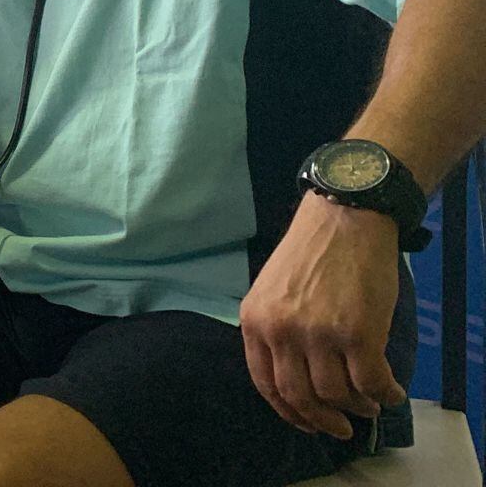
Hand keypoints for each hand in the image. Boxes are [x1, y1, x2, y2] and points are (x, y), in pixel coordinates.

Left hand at [239, 194, 406, 438]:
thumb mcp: (273, 290)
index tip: (308, 422)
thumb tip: (297, 376)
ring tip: (370, 404)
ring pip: (337, 394)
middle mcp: (281, 330)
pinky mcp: (358, 333)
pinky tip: (392, 392)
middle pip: (300, 396)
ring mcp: (318, 333)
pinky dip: (384, 394)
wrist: (345, 217)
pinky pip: (371, 382)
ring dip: (358, 407)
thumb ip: (277, 330)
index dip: (289, 411)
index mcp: (255, 320)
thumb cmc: (312, 252)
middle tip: (342, 428)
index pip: (266, 383)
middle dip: (323, 420)